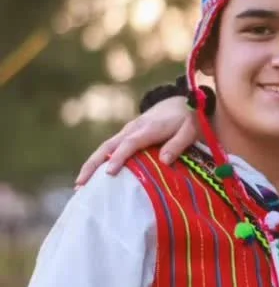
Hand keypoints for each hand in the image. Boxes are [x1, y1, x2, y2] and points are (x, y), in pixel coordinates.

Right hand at [75, 97, 196, 184]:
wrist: (180, 101)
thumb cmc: (187, 119)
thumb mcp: (190, 130)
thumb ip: (178, 144)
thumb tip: (165, 161)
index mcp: (149, 129)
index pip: (130, 143)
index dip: (119, 157)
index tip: (109, 172)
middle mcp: (133, 129)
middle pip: (108, 145)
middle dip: (93, 164)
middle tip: (80, 183)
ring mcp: (128, 131)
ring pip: (105, 147)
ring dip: (91, 164)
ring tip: (80, 185)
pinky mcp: (127, 134)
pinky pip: (110, 147)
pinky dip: (99, 160)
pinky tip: (93, 176)